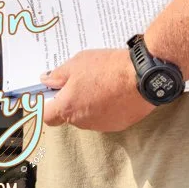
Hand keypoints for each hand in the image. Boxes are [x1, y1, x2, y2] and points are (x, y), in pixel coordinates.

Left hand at [40, 48, 154, 132]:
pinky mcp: (117, 125)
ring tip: (101, 81)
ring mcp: (100, 126)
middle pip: (69, 114)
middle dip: (71, 99)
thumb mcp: (78, 62)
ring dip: (89, 102)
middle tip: (80, 79)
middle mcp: (81, 121)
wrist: (142, 77)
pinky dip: (106, 106)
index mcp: (68, 107)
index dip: (45, 105)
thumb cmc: (108, 68)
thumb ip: (59, 74)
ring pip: (87, 115)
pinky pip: (105, 116)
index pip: (46, 116)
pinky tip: (114, 90)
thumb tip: (46, 80)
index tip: (49, 94)